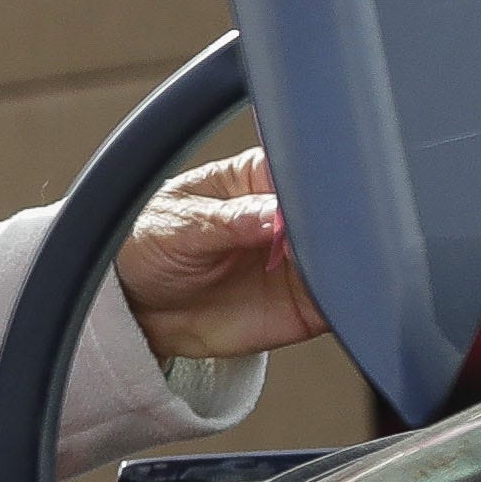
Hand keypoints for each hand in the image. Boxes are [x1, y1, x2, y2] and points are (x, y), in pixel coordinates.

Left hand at [118, 147, 326, 362]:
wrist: (135, 309)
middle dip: (335, 227)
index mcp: (258, 179)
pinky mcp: (304, 304)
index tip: (309, 203)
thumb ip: (228, 221)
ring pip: (345, 258)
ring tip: (317, 271)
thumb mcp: (178, 226)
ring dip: (345, 265)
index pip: (301, 171)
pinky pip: (339, 302)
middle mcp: (286, 218)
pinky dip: (345, 302)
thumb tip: (273, 214)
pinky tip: (333, 299)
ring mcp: (298, 262)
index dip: (313, 185)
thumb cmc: (147, 247)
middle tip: (311, 242)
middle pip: (333, 215)